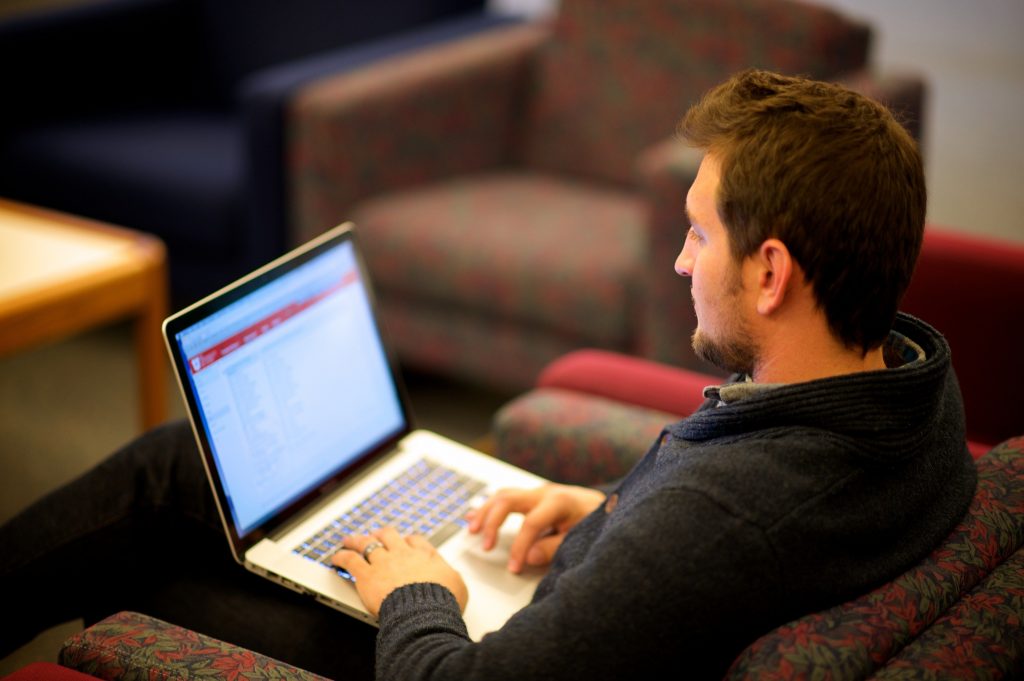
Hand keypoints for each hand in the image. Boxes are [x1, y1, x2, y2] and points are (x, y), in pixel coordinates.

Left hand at [333, 527, 467, 616]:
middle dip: (382, 534)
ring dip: (357, 540)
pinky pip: (350, 560)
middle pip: (389, 535)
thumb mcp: (457, 584)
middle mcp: (403, 554)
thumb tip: (452, 577)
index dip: (408, 540)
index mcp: (425, 555)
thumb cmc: (443, 601)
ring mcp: (384, 562)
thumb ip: (450, 575)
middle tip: (376, 535)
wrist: (424, 611)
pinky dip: (342, 557)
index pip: (415, 541)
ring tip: (349, 539)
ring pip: (367, 543)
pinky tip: (336, 557)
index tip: (405, 542)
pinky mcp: (367, 575)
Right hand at [466, 484, 604, 573]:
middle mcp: (544, 492)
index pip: (530, 523)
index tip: (513, 568)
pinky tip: (473, 517)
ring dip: (485, 512)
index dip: (519, 547)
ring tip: (472, 530)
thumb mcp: (581, 537)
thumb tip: (528, 556)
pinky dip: (488, 508)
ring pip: (503, 495)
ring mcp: (537, 492)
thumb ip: (555, 547)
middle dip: (493, 522)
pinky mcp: (533, 497)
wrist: (607, 505)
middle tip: (486, 546)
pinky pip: (505, 498)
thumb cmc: (595, 522)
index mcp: (558, 501)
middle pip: (508, 499)